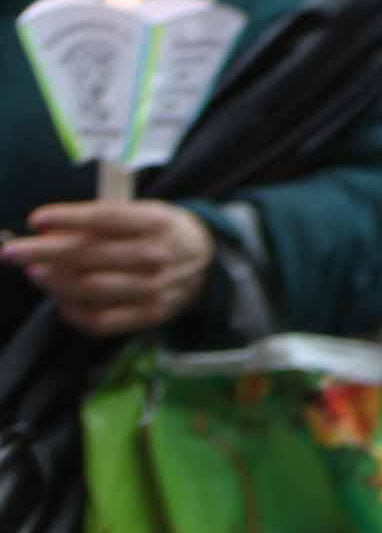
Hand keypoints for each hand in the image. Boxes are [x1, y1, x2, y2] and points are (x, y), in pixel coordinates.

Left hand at [9, 200, 216, 335]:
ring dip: (56, 282)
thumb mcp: (145, 212)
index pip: (106, 218)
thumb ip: (104, 219)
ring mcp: (155, 288)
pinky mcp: (150, 315)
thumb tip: (50, 230)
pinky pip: (103, 320)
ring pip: (93, 288)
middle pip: (92, 254)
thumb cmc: (163, 233)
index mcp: (157, 222)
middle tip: (12, 251)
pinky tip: (60, 301)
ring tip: (34, 273)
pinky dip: (75, 312)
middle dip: (46, 252)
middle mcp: (157, 255)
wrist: (210, 262)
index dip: (69, 218)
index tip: (36, 219)